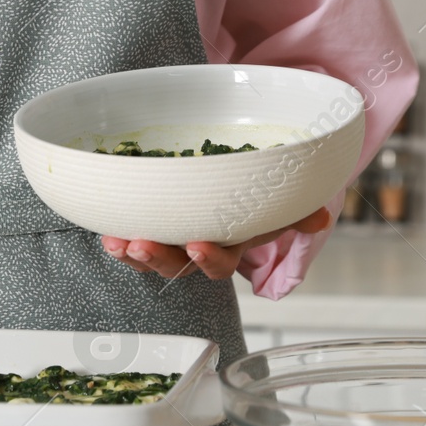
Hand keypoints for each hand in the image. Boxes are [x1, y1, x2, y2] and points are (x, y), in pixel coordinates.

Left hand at [102, 207, 333, 281]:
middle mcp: (198, 244)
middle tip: (141, 245)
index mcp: (230, 243)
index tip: (198, 246)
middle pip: (176, 264)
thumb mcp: (281, 195)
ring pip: (149, 253)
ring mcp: (170, 234)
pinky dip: (115, 228)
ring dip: (131, 251)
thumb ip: (298, 208)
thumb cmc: (258, 184)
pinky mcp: (148, 216)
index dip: (209, 260)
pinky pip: (129, 231)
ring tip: (117, 242)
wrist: (239, 161)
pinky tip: (105, 226)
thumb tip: (319, 217)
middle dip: (157, 259)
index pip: (220, 262)